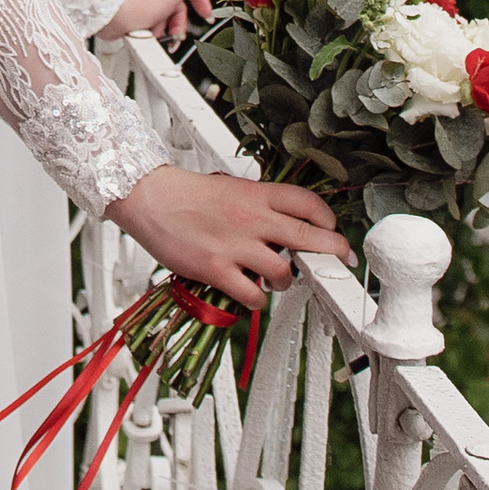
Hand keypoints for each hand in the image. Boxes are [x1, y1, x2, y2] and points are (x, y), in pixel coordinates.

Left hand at [98, 0, 217, 44]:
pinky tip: (149, 36)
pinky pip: (152, 25)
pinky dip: (153, 32)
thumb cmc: (144, 3)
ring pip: (165, 19)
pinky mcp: (136, 13)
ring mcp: (146, 1)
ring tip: (158, 37)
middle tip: (176, 36)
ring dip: (165, 31)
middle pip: (178, 8)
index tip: (207, 18)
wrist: (114, 16)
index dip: (201, 3)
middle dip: (179, 25)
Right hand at [104, 165, 348, 314]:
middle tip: (338, 265)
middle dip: (333, 254)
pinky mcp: (216, 268)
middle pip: (310, 238)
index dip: (329, 222)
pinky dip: (258, 300)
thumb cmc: (189, 196)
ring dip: (287, 282)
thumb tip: (288, 229)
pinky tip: (252, 294)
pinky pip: (252, 294)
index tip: (334, 234)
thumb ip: (262, 207)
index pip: (309, 204)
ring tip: (277, 280)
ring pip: (285, 272)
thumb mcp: (234, 189)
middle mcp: (252, 218)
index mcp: (258, 194)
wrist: (151, 198)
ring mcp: (235, 245)